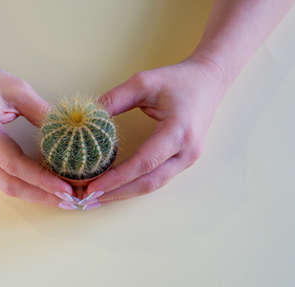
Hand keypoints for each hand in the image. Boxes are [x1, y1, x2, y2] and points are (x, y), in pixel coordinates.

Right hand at [0, 58, 74, 207]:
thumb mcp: (17, 90)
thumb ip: (41, 112)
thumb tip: (68, 133)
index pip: (15, 165)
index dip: (42, 180)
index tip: (66, 188)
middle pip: (10, 185)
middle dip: (41, 196)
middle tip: (70, 200)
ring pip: (6, 186)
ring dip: (34, 194)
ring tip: (61, 197)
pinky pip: (3, 178)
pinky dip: (26, 184)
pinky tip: (44, 185)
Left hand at [84, 57, 225, 202]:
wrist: (208, 81)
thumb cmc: (177, 80)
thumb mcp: (143, 82)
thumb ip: (114, 99)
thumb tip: (87, 118)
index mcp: (178, 131)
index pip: (144, 162)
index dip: (117, 178)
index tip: (92, 186)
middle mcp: (187, 151)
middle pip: (149, 183)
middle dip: (117, 193)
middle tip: (89, 198)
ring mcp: (188, 159)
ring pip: (153, 185)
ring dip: (124, 193)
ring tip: (97, 196)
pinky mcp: (184, 160)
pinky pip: (157, 178)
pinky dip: (134, 185)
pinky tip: (116, 186)